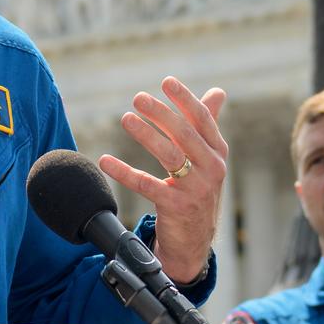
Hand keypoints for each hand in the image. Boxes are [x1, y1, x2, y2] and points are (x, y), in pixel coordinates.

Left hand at [97, 76, 226, 284]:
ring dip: (146, 134)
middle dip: (161, 113)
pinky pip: (147, 185)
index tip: (166, 81)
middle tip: (138, 98)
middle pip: (185, 134)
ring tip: (126, 118)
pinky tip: (105, 160)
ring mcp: (196, 189)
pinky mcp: (177, 207)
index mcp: (218, 153)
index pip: (203, 120)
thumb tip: (218, 92)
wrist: (194, 242)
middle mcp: (212, 168)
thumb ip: (207, 126)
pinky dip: (124, 171)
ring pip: (169, 155)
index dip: (185, 99)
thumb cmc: (197, 192)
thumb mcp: (207, 160)